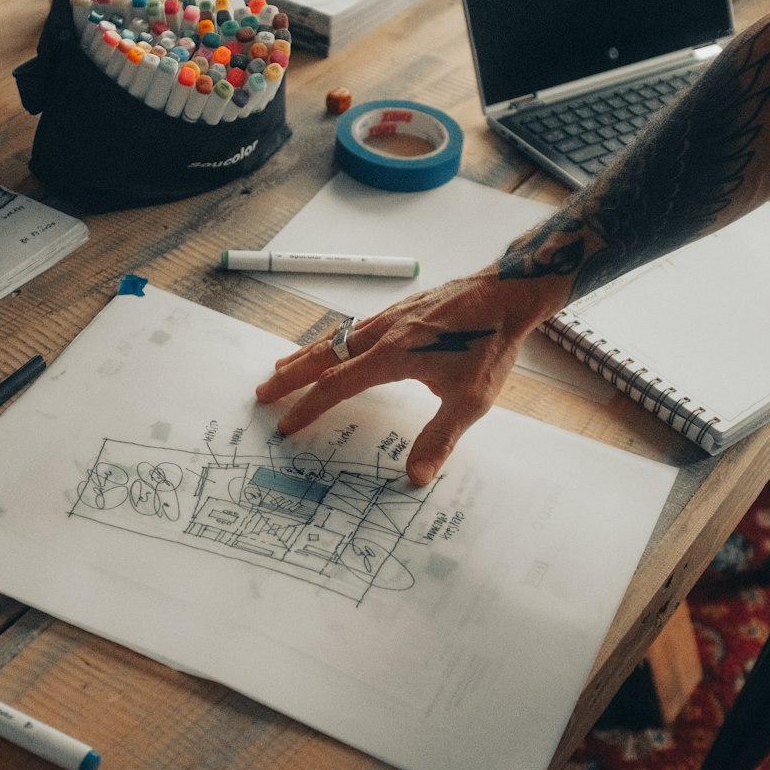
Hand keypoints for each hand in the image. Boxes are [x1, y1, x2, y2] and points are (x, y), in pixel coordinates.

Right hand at [255, 267, 560, 486]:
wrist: (507, 293)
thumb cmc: (490, 344)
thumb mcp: (470, 400)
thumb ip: (439, 438)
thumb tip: (415, 477)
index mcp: (392, 355)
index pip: (336, 385)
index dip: (308, 407)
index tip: (286, 424)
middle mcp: (383, 332)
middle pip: (323, 355)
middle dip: (290, 376)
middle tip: (261, 392)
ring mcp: (390, 317)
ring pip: (336, 337)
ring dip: (306, 355)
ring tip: (282, 368)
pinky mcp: (401, 310)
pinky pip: (353, 327)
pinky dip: (331, 340)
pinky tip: (334, 345)